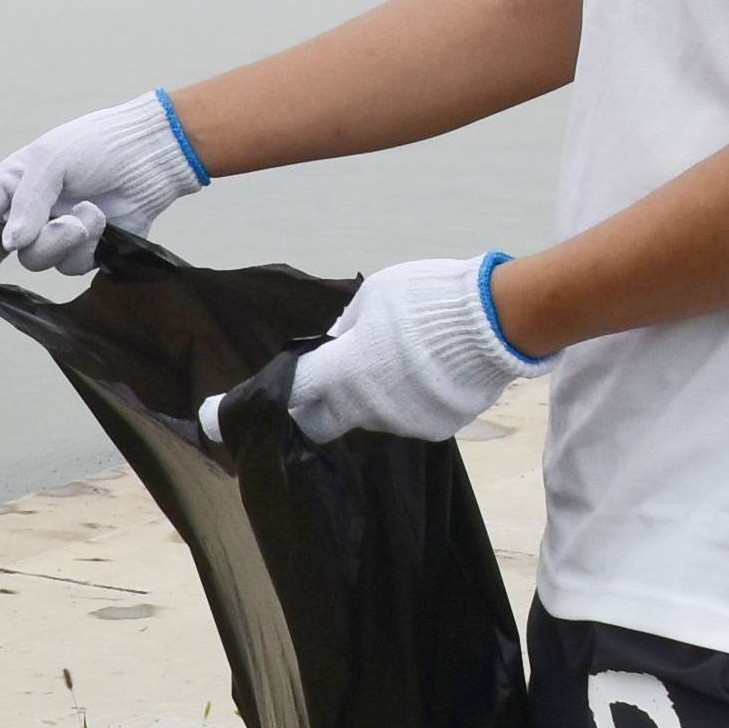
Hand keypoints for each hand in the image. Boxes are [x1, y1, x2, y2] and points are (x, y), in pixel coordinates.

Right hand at [0, 88, 209, 293]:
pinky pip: (71, 266)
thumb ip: (28, 201)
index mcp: (8, 185)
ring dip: (61, 239)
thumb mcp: (52, 158)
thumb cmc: (96, 146)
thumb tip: (11, 243)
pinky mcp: (81, 253)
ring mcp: (52, 237)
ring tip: (88, 210)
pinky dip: (87, 245)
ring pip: (36, 261)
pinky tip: (104, 221)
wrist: (151, 156)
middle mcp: (23, 216)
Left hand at [270, 254, 538, 445]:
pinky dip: (408, 400)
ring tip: (403, 360)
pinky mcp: (436, 429)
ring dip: (371, 396)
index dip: (260, 400)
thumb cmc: (427, 299)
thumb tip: (336, 344)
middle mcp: (367, 407)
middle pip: (322, 423)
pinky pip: (408, 417)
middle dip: (313, 411)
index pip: (291, 394)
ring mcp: (403, 423)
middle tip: (322, 389)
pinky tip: (430, 371)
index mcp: (344, 371)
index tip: (230, 410)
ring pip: (371, 416)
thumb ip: (348, 328)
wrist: (498, 321)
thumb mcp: (374, 298)